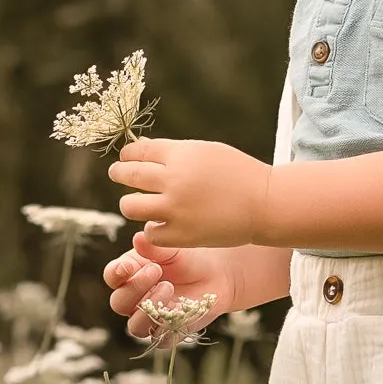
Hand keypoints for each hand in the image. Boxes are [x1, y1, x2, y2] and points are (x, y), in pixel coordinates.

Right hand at [104, 231, 241, 342]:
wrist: (217, 275)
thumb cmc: (189, 257)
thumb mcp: (172, 249)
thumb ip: (154, 247)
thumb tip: (138, 239)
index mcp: (129, 274)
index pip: (112, 276)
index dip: (115, 273)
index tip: (127, 267)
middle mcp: (134, 299)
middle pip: (119, 303)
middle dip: (134, 288)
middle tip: (155, 271)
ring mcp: (149, 318)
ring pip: (135, 326)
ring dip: (148, 309)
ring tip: (168, 287)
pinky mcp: (168, 333)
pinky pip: (160, 340)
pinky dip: (167, 329)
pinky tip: (179, 311)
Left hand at [108, 137, 271, 246]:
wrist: (264, 204)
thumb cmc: (237, 174)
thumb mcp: (206, 152)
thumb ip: (172, 152)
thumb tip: (139, 148)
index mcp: (181, 155)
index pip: (137, 151)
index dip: (127, 155)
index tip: (126, 159)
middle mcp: (174, 180)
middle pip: (128, 175)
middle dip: (119, 173)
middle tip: (118, 175)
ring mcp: (176, 209)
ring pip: (130, 206)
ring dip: (131, 203)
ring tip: (137, 204)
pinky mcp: (181, 235)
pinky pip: (149, 233)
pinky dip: (153, 229)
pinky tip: (160, 224)